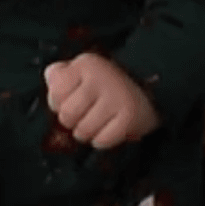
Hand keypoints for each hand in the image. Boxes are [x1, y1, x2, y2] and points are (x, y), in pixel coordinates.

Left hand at [43, 52, 160, 148]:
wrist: (153, 90)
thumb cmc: (106, 84)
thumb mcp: (81, 70)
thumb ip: (59, 75)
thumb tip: (51, 79)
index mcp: (86, 64)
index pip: (55, 94)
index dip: (58, 103)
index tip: (71, 100)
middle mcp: (102, 77)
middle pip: (67, 116)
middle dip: (72, 121)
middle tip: (85, 115)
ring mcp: (117, 97)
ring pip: (83, 131)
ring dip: (87, 133)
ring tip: (97, 122)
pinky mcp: (131, 117)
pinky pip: (102, 141)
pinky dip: (102, 140)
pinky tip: (109, 129)